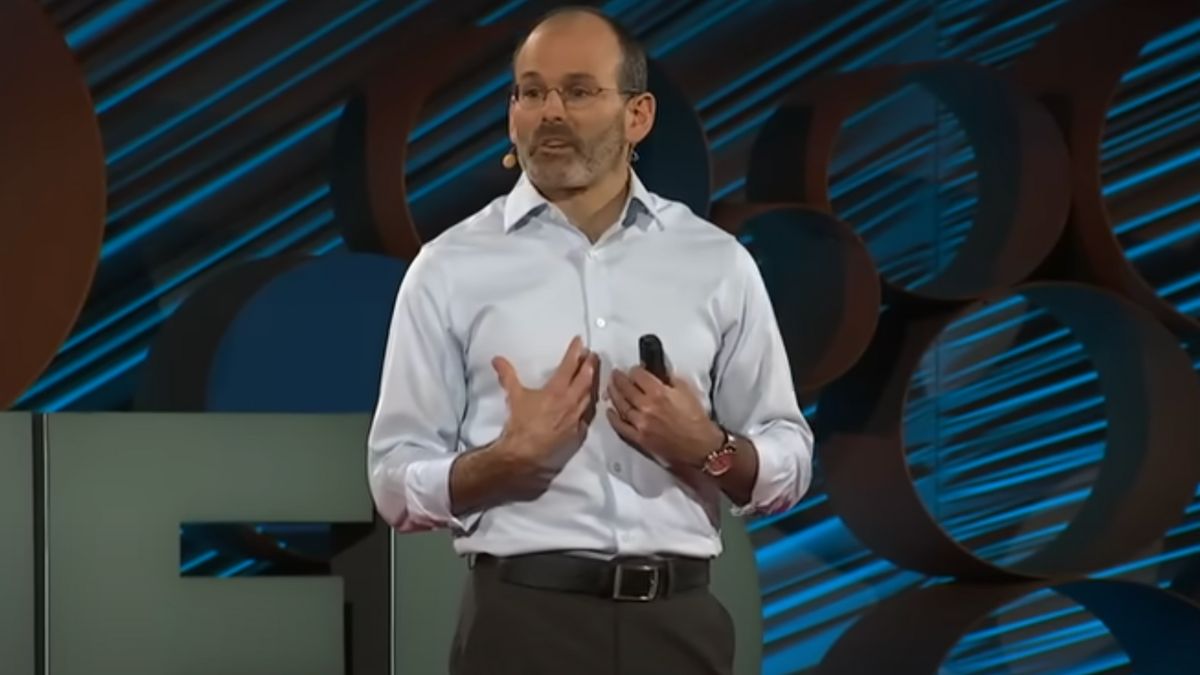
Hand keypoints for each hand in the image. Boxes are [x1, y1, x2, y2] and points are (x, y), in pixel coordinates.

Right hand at [492, 336, 598, 482]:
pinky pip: (587, 416)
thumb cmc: (520, 423)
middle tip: (593, 355)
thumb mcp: (514, 396)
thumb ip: (507, 375)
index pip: (570, 365)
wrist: (525, 454)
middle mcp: (570, 402)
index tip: (580, 341)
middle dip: (591, 364)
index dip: (576, 351)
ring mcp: (576, 418)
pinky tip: (589, 404)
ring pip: (590, 396)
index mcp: (556, 390)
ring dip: (593, 383)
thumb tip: (497, 359)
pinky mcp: (577, 433)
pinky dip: (589, 406)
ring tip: (594, 375)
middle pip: (586, 379)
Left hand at [606, 367, 723, 469]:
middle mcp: (646, 406)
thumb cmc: (697, 420)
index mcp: (659, 392)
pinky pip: (621, 426)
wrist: (701, 446)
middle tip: (615, 374)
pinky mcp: (639, 438)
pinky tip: (610, 411)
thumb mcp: (687, 391)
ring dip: (613, 394)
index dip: (635, 370)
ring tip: (611, 388)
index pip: (638, 375)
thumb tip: (658, 374)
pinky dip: (613, 418)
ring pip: (620, 405)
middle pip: (625, 388)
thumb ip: (670, 380)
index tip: (634, 370)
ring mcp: (640, 423)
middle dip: (619, 379)